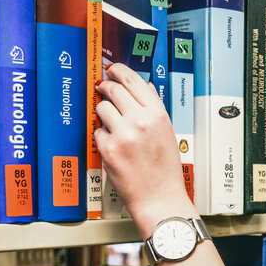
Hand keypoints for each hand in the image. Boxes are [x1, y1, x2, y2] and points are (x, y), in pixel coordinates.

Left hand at [94, 63, 195, 237]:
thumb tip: (143, 88)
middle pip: (114, 90)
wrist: (159, 196)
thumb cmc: (165, 169)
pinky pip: (98, 132)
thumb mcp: (167, 132)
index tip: (111, 68)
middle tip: (103, 87)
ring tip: (113, 124)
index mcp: (158, 114)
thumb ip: (153, 108)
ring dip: (104, 113)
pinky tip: (115, 145)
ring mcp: (123, 134)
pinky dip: (103, 136)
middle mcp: (141, 120)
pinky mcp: (108, 148)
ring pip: (102, 108)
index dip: (119, 70)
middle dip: (106, 87)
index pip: (134, 80)